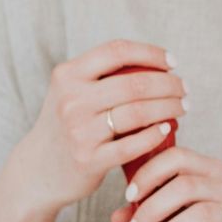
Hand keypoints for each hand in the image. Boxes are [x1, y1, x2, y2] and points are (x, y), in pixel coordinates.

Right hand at [3, 40, 187, 220]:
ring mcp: (79, 131)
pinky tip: (166, 129)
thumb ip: (100, 76)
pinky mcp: (89, 159)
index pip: (117, 51)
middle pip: (134, 83)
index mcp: (68, 75)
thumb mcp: (70, 92)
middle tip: (184, 89)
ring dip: (168, 108)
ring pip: (137, 113)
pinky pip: (132, 144)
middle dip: (168, 84)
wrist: (37, 170)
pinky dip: (155, 134)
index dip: (150, 53)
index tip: (172, 62)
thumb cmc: (66, 126)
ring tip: (182, 107)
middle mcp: (71, 100)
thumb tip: (154, 62)